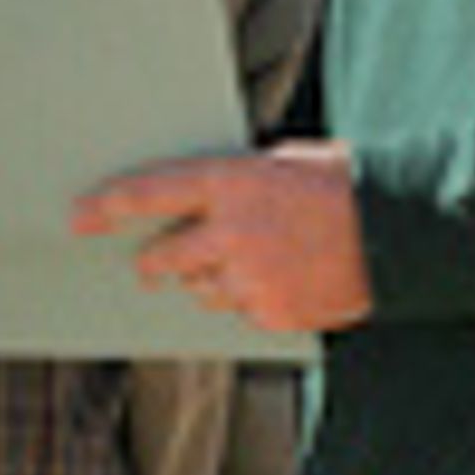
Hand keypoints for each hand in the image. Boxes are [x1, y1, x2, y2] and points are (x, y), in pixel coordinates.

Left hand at [71, 142, 372, 334]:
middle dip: (152, 262)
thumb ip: (235, 182)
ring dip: (207, 280)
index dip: (107, 206)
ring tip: (242, 263)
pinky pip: (240, 311)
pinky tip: (277, 280)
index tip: (79, 216)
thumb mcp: (281, 162)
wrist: (395, 232)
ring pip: (200, 289)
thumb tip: (196, 199)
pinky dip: (248, 300)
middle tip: (147, 264)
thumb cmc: (341, 184)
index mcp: (231, 183)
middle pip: (163, 257)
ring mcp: (251, 278)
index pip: (149, 193)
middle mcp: (232, 232)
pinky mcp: (271, 312)